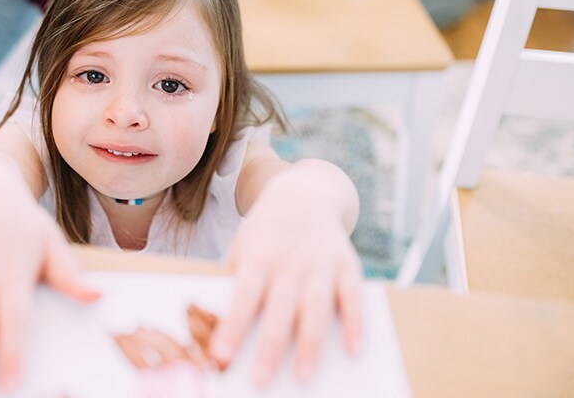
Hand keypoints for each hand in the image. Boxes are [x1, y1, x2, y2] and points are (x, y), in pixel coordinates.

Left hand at [211, 171, 361, 385]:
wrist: (303, 194)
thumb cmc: (265, 232)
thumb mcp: (243, 247)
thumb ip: (236, 280)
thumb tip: (218, 325)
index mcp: (259, 256)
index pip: (243, 296)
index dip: (233, 327)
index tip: (221, 356)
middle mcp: (290, 261)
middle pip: (280, 311)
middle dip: (270, 349)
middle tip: (259, 382)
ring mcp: (321, 263)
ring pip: (316, 309)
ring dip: (311, 346)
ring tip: (305, 378)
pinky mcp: (347, 265)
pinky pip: (353, 297)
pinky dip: (355, 324)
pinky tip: (353, 350)